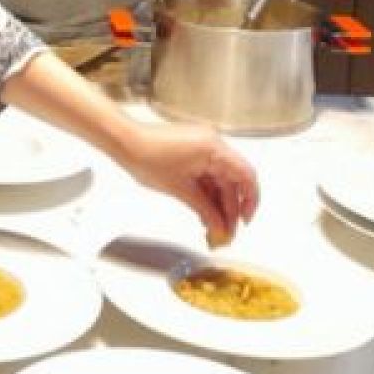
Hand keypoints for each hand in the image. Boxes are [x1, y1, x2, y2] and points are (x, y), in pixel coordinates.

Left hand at [120, 121, 258, 245]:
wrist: (124, 142)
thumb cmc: (147, 157)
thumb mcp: (180, 189)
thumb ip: (205, 209)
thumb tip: (220, 226)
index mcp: (214, 148)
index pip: (245, 175)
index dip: (249, 201)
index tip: (244, 221)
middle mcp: (212, 143)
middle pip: (232, 180)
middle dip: (230, 207)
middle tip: (225, 231)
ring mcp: (202, 145)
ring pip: (219, 179)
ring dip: (217, 202)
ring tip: (212, 227)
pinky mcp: (192, 150)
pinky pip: (207, 174)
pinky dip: (207, 192)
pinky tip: (203, 212)